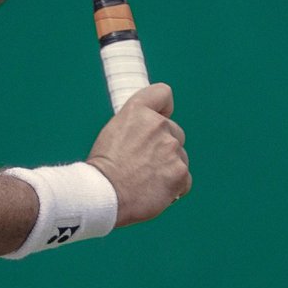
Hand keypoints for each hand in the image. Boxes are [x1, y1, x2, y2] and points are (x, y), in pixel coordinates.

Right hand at [85, 82, 190, 226]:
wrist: (104, 194)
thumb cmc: (103, 168)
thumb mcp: (112, 133)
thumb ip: (136, 128)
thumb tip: (148, 135)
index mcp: (137, 111)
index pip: (163, 93)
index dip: (163, 107)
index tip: (160, 116)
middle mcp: (158, 125)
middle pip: (174, 130)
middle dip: (163, 145)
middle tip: (143, 162)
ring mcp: (172, 149)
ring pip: (179, 156)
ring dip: (168, 166)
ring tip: (145, 180)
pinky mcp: (181, 172)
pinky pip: (184, 178)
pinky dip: (173, 186)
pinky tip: (154, 191)